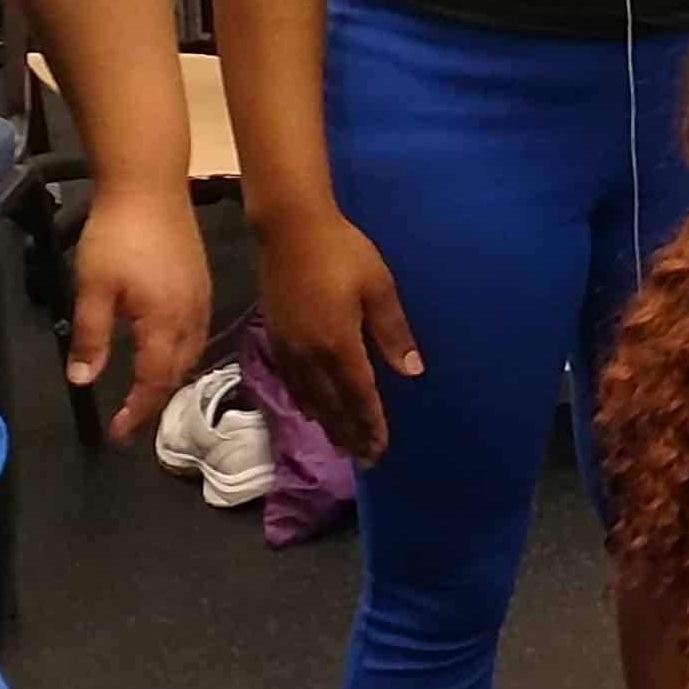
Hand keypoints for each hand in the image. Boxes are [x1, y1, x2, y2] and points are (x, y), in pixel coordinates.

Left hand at [83, 181, 218, 441]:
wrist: (149, 184)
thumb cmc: (116, 236)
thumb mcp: (92, 288)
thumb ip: (89, 337)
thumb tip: (83, 380)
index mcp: (164, 322)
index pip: (154, 381)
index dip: (137, 410)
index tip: (117, 432)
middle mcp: (190, 316)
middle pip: (178, 371)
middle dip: (155, 398)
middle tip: (129, 415)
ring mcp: (201, 297)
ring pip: (192, 352)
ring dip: (169, 376)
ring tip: (145, 388)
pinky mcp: (201, 281)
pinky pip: (196, 331)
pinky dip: (180, 352)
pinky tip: (164, 346)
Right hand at [251, 206, 420, 466]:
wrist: (290, 229)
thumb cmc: (343, 252)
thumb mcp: (378, 287)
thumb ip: (393, 332)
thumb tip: (412, 371)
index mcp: (338, 344)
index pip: (358, 395)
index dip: (370, 424)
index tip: (380, 448)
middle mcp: (310, 355)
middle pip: (333, 405)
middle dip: (350, 433)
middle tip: (365, 458)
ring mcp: (289, 348)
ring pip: (310, 398)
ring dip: (328, 424)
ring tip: (342, 444)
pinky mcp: (276, 338)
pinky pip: (291, 383)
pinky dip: (305, 403)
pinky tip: (311, 412)